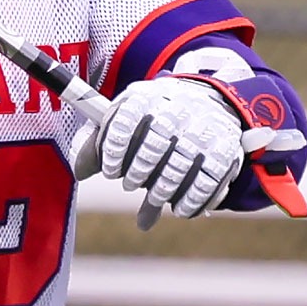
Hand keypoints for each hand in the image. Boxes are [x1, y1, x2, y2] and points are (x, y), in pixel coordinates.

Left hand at [70, 76, 246, 218]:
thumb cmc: (155, 116)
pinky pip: (208, 182)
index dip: (115, 150)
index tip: (111, 170)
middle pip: (153, 148)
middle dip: (138, 173)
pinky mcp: (226, 149)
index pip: (126, 123)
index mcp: (148, 96)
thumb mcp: (127, 118)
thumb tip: (80, 173)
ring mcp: (204, 129)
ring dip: (163, 192)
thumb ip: (100, 143)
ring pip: (179, 169)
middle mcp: (178, 108)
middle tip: (129, 183)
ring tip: (155, 201)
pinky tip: (182, 209)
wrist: (209, 101)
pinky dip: (193, 201)